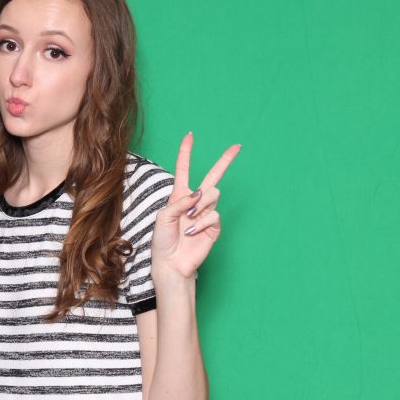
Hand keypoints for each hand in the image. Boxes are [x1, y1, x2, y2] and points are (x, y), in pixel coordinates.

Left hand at [151, 133, 240, 279]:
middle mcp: (195, 202)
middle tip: (237, 146)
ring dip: (200, 205)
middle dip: (225, 161)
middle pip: (213, 176)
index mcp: (179, 196)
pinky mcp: (214, 226)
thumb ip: (179, 202)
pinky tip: (193, 231)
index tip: (190, 135)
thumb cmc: (163, 241)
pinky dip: (203, 221)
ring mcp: (206, 213)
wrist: (171, 263)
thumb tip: (199, 193)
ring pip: (213, 195)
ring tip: (189, 220)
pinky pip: (214, 214)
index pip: (184, 169)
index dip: (186, 152)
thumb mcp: (163, 217)